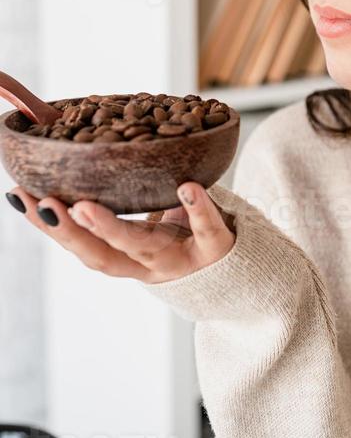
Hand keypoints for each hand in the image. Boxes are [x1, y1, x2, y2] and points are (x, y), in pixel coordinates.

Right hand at [4, 182, 235, 284]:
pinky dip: (196, 207)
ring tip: (85, 204)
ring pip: (143, 246)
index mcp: (127, 257)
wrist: (241, 272)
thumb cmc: (181, 237)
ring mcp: (182, 258)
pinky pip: (207, 227)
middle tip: (48, 204)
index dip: (48, 227)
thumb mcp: (144, 228)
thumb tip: (64, 165)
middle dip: (73, 232)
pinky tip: (186, 186)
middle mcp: (148, 264)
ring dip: (112, 226)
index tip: (20, 196)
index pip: (80, 246)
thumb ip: (113, 206)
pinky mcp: (217, 246)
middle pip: (104, 254)